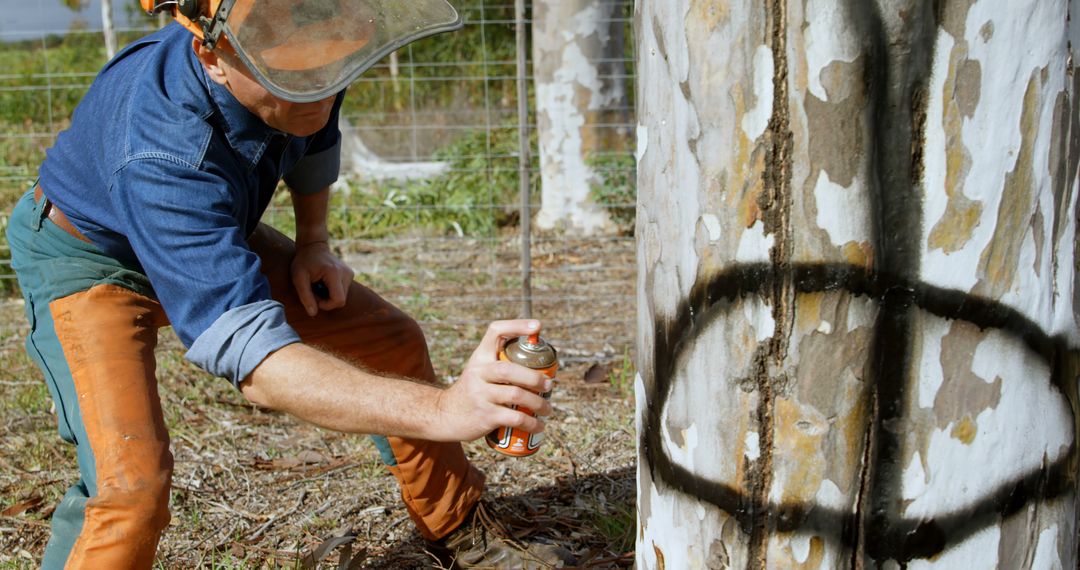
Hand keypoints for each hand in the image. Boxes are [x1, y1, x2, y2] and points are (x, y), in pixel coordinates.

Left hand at [291, 241, 354, 316]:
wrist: (313, 245)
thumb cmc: (303, 261)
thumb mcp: (298, 278)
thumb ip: (305, 296)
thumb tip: (313, 313)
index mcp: (334, 273)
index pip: (338, 300)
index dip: (326, 305)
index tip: (313, 297)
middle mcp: (346, 273)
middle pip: (341, 300)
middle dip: (326, 300)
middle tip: (313, 290)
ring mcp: (350, 273)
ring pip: (342, 296)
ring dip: (329, 296)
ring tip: (318, 285)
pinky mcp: (350, 274)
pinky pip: (343, 291)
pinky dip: (333, 291)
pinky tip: (324, 282)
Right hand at [434, 320, 554, 441]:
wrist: (445, 415)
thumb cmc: (473, 390)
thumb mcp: (479, 369)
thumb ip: (501, 362)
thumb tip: (541, 365)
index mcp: (480, 357)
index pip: (496, 332)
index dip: (517, 326)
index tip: (537, 326)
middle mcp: (478, 372)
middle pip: (510, 369)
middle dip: (534, 377)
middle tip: (549, 385)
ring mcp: (480, 394)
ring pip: (516, 394)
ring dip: (538, 403)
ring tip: (547, 409)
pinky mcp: (485, 416)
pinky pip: (514, 418)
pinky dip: (531, 423)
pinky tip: (538, 426)